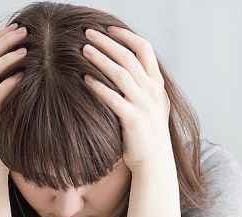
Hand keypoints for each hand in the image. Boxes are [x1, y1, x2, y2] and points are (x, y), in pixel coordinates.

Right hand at [0, 23, 27, 174]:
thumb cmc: (1, 131)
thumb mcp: (2, 105)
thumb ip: (8, 85)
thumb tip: (30, 64)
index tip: (18, 26)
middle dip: (4, 40)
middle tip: (24, 31)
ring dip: (6, 59)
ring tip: (25, 50)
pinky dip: (6, 84)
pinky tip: (21, 76)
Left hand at [82, 26, 172, 171]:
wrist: (154, 162)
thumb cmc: (147, 133)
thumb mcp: (152, 104)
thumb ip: (143, 84)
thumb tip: (122, 65)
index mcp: (157, 84)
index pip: (144, 49)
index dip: (125, 36)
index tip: (108, 28)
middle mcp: (153, 91)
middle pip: (129, 57)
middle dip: (107, 42)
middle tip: (88, 32)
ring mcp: (144, 106)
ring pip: (121, 74)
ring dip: (101, 59)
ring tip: (84, 49)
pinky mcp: (133, 121)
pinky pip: (113, 99)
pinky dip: (99, 87)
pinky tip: (85, 78)